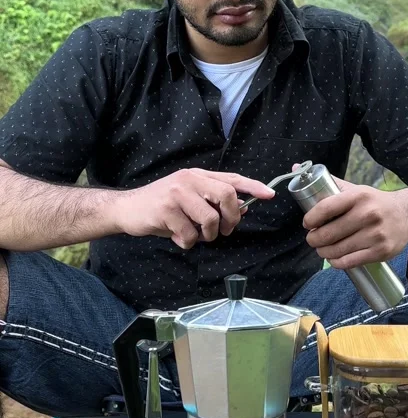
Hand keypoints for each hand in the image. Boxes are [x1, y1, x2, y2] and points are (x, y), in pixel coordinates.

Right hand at [111, 168, 274, 248]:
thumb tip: (243, 209)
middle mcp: (188, 180)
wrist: (127, 209)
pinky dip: (188, 242)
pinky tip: (178, 237)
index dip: (253, 186)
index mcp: (197, 175)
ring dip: (207, 235)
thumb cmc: (161, 205)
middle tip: (226, 230)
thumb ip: (213, 201)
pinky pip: (190, 234)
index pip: (231, 178)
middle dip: (231, 218)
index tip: (269, 194)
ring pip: (210, 219)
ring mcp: (177, 194)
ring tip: (196, 235)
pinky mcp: (166, 211)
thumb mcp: (188, 198)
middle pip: (226, 195)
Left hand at [302, 177, 407, 268]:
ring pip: (338, 249)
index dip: (310, 219)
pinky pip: (350, 261)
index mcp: (358, 196)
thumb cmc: (375, 202)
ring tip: (321, 249)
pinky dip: (337, 262)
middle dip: (314, 239)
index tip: (307, 224)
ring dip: (323, 252)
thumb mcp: (356, 189)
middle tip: (312, 239)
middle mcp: (368, 214)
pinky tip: (333, 258)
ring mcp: (376, 234)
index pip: (325, 208)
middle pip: (329, 233)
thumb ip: (330, 184)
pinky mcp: (381, 251)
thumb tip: (296, 167)